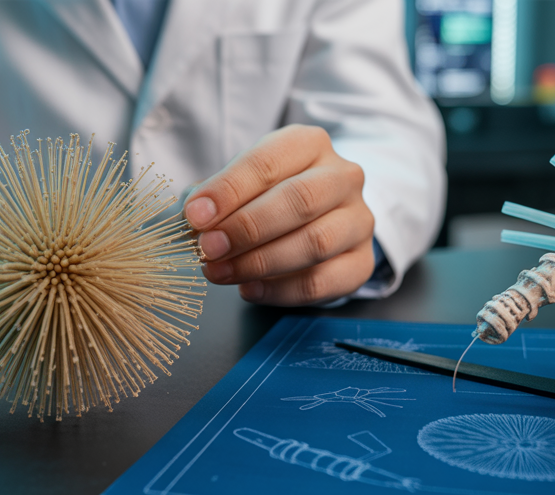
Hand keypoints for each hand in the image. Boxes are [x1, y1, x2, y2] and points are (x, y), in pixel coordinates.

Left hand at [185, 124, 374, 305]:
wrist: (317, 220)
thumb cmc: (268, 196)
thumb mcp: (241, 183)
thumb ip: (215, 196)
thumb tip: (193, 217)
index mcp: (310, 144)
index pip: (268, 162)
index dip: (228, 190)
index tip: (195, 216)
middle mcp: (343, 177)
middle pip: (299, 200)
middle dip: (246, 228)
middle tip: (208, 248)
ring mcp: (358, 220)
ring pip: (315, 242)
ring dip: (260, 262)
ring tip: (220, 272)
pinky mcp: (362, 262)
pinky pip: (323, 281)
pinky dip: (280, 290)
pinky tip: (249, 289)